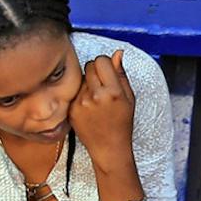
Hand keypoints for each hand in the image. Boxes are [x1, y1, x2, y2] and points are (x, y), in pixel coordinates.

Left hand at [68, 49, 136, 165]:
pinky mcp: (72, 109)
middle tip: (102, 86)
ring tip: (95, 99)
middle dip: (96, 72)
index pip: (101, 60)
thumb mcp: (129, 99)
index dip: (105, 65)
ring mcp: (82, 103)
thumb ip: (121, 74)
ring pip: (81, 77)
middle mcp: (96, 96)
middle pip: (89, 65)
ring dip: (87, 83)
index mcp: (113, 92)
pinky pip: (74, 91)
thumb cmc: (122, 124)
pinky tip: (88, 107)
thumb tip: (117, 53)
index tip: (108, 74)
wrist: (109, 148)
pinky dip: (80, 95)